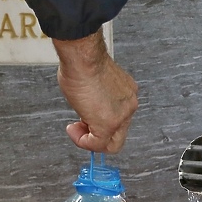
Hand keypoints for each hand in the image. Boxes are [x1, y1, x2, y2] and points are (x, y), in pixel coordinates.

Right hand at [52, 31, 137, 153]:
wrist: (82, 58)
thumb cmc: (84, 62)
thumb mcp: (95, 83)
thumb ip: (96, 99)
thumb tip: (87, 106)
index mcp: (127, 94)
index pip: (119, 120)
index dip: (99, 123)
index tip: (84, 119)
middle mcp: (128, 105)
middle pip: (118, 135)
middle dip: (96, 135)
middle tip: (79, 128)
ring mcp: (122, 116)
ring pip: (110, 143)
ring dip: (89, 139)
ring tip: (75, 127)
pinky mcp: (109, 124)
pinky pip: (98, 144)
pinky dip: (83, 142)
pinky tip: (73, 131)